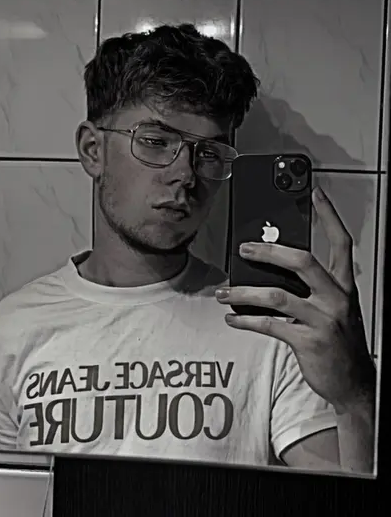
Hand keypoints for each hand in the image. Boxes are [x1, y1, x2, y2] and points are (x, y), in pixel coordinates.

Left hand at [216, 186, 375, 412]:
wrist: (353, 383)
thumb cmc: (340, 341)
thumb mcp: (334, 308)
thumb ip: (311, 288)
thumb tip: (271, 269)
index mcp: (343, 286)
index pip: (340, 242)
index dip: (328, 215)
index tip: (315, 194)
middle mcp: (336, 298)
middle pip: (302, 261)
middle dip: (269, 251)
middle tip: (244, 249)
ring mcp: (323, 320)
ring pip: (277, 295)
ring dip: (244, 292)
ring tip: (224, 292)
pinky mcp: (308, 341)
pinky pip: (269, 325)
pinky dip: (245, 320)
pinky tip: (233, 318)